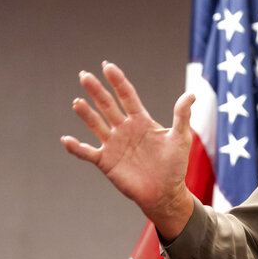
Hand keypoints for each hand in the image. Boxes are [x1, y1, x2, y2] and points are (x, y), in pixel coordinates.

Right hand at [60, 62, 195, 238]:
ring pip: (95, 124)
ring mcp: (113, 144)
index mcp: (141, 120)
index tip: (107, 65)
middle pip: (107, 105)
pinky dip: (76, 147)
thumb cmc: (175, 165)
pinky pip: (87, 152)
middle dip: (96, 90)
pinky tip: (66, 139)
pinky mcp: (106, 161)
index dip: (117, 80)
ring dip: (85, 113)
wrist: (165, 193)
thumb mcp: (181, 138)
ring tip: (77, 102)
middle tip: (84, 75)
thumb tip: (192, 94)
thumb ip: (182, 116)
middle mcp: (124, 129)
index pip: (126, 95)